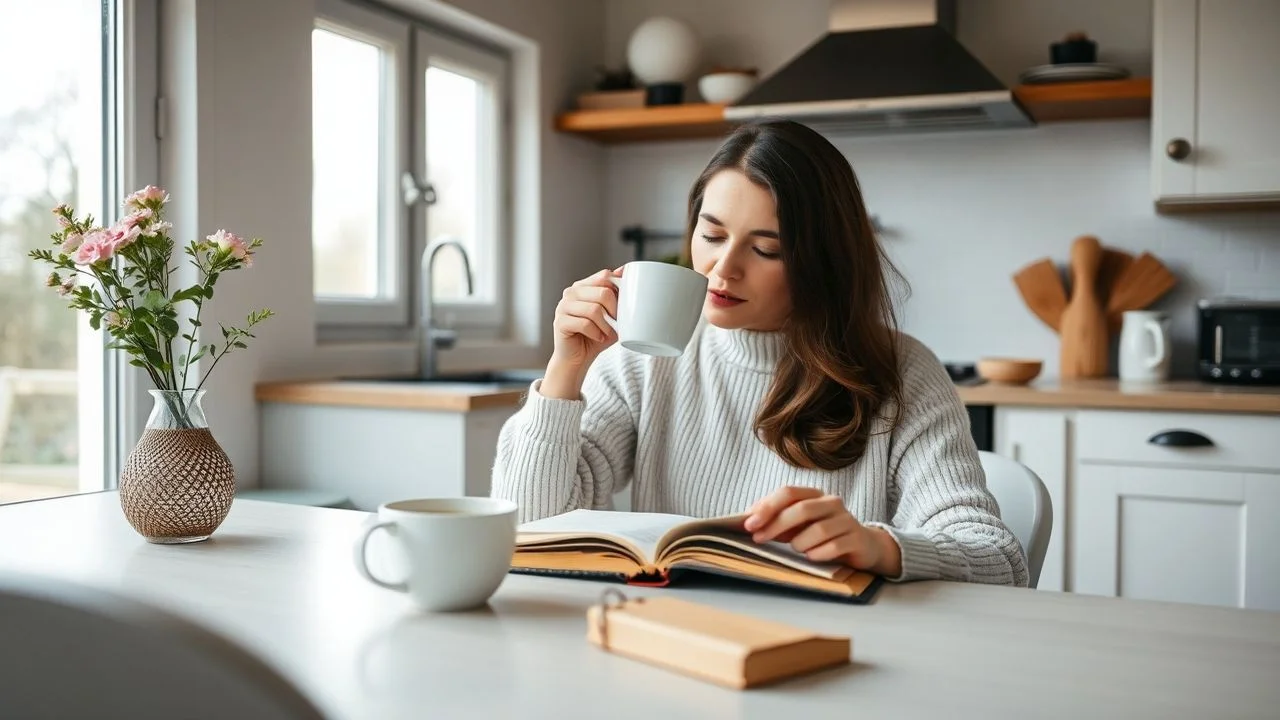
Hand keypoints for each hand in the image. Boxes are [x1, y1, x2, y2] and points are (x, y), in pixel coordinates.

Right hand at [541, 269, 621, 398]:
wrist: (578, 358)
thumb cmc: (596, 335)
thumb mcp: (612, 314)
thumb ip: (616, 294)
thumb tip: (625, 270)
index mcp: (583, 286)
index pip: (605, 276)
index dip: (619, 291)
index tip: (623, 306)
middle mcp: (571, 292)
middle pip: (602, 291)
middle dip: (615, 310)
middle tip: (616, 323)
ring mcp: (563, 306)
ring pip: (594, 309)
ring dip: (606, 325)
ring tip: (606, 332)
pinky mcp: (560, 322)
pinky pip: (585, 323)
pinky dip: (596, 333)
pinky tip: (597, 337)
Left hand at [743, 487, 901, 576]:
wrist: (863, 546)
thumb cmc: (823, 534)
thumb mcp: (798, 525)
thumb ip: (776, 519)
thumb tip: (748, 518)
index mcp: (815, 495)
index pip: (789, 493)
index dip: (767, 507)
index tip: (749, 524)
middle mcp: (832, 503)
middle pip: (802, 509)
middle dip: (776, 525)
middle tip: (759, 539)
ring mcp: (847, 520)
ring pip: (818, 529)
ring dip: (800, 542)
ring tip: (797, 550)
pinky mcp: (857, 539)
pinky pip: (834, 546)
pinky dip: (818, 553)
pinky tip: (812, 557)